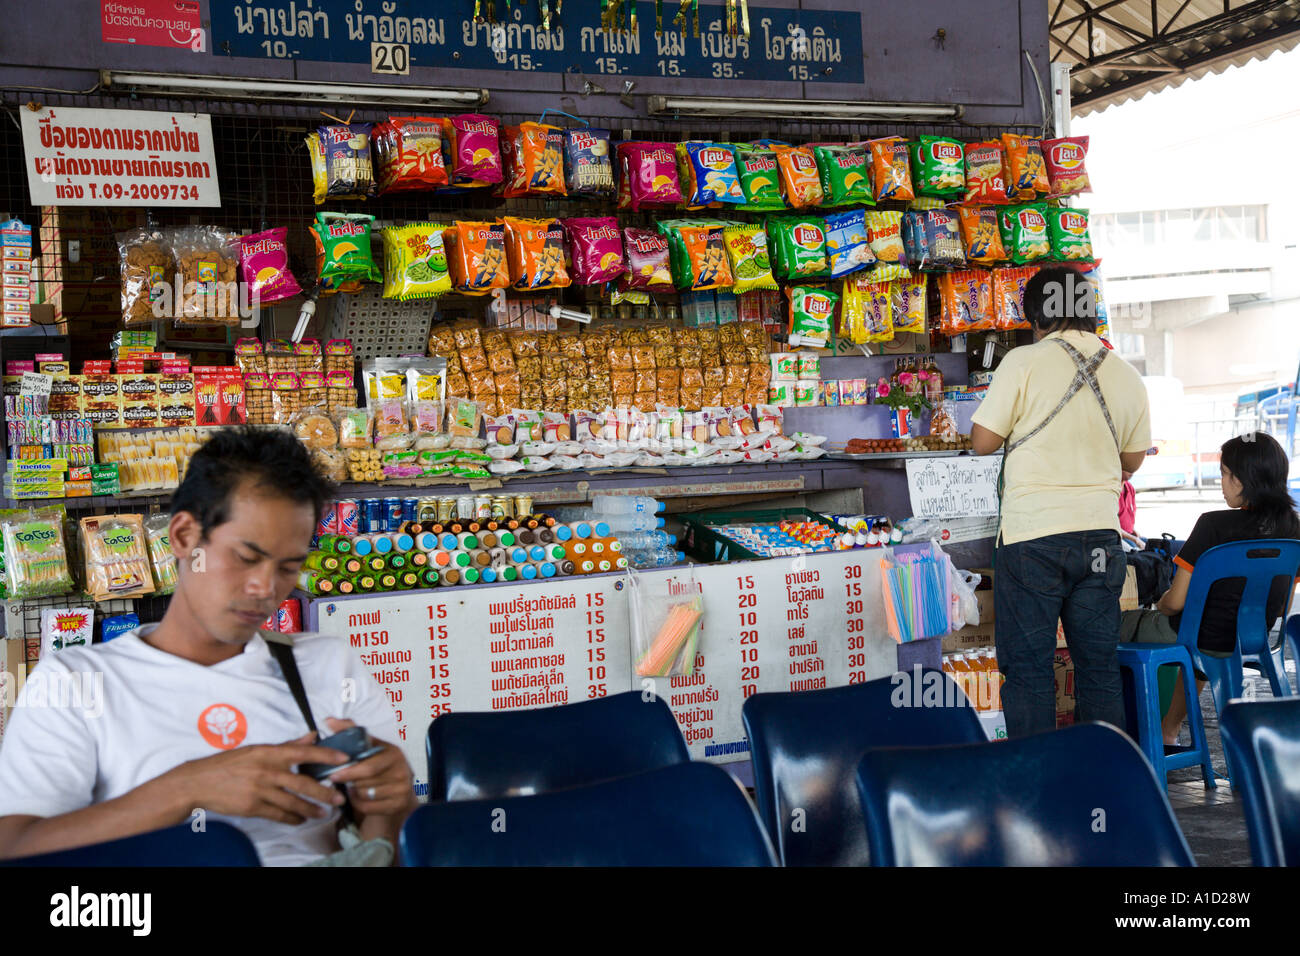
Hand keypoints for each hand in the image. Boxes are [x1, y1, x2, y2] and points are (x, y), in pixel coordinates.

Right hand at [164, 733, 350, 825]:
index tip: (344, 759)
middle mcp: (267, 771)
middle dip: (324, 792)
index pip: (303, 752)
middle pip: (302, 783)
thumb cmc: (230, 763)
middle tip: (339, 798)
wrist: (199, 782)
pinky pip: (278, 814)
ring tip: (324, 813)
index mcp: (269, 753)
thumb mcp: (257, 749)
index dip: (326, 755)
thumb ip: (287, 745)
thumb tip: (312, 736)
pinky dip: (292, 818)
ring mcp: (260, 790)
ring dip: (311, 809)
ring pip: (293, 802)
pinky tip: (301, 819)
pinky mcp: (253, 807)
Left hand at [321, 717, 416, 818]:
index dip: (349, 772)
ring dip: (354, 792)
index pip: (369, 766)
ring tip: (352, 786)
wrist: (401, 787)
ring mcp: (401, 788)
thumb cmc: (380, 763)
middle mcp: (401, 770)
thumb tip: (329, 720)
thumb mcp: (370, 745)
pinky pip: (369, 807)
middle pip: (365, 782)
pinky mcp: (398, 804)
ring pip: (365, 795)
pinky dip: (358, 804)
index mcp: (393, 753)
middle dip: (350, 782)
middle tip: (340, 780)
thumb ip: (350, 731)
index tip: (333, 774)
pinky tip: (357, 797)